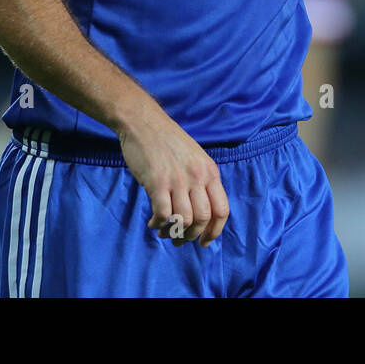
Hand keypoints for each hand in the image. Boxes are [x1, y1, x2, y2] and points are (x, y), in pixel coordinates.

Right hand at [117, 105, 230, 247]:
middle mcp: (197, 176)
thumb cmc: (167, 141)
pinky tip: (153, 222)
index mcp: (210, 171)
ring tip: (164, 231)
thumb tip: (200, 214)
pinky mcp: (157, 181)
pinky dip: (158, 224)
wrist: (143, 122)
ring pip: (184, 220)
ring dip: (173, 233)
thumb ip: (200, 181)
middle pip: (203, 219)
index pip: (222, 210)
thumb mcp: (194, 158)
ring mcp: (178, 179)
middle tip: (179, 239)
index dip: (214, 231)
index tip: (204, 242)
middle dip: (191, 236)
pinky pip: (163, 214)